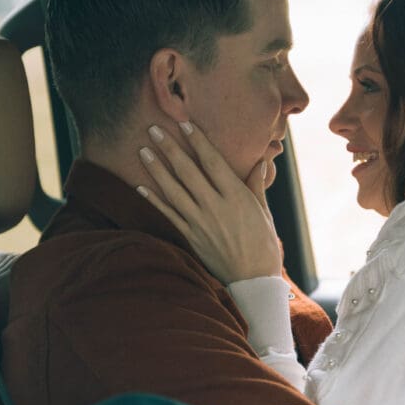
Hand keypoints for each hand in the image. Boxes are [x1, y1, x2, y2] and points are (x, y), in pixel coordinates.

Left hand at [137, 122, 281, 283]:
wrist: (253, 281)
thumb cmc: (264, 245)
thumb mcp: (264, 212)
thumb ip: (257, 185)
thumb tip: (262, 161)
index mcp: (236, 197)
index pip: (212, 162)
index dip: (197, 141)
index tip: (184, 124)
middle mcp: (215, 207)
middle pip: (187, 171)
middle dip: (169, 148)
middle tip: (153, 129)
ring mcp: (200, 222)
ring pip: (173, 190)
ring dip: (156, 170)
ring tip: (142, 151)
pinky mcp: (190, 236)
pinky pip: (168, 214)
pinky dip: (154, 200)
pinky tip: (140, 187)